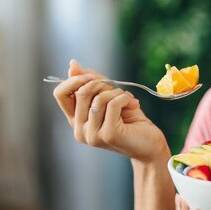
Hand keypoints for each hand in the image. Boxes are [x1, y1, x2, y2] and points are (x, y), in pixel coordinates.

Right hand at [53, 60, 168, 162]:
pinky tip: (133, 104)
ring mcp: (92, 135)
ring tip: (128, 99)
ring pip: (99, 98)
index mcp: (76, 120)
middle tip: (118, 89)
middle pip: (81, 92)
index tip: (91, 75)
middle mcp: (79, 130)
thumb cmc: (130, 120)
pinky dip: (125, 98)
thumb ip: (92, 82)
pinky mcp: (108, 135)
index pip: (60, 94)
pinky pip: (113, 104)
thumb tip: (72, 65)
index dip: (74, 80)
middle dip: (102, 84)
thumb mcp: (109, 96)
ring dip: (117, 92)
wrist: (150, 144)